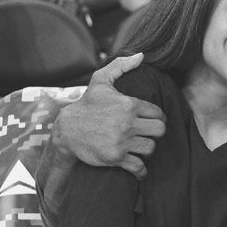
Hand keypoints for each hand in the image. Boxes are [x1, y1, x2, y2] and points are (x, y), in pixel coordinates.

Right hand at [54, 53, 165, 178]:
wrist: (67, 130)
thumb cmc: (87, 105)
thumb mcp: (101, 81)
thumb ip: (121, 66)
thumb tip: (141, 56)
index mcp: (128, 104)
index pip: (158, 113)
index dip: (157, 117)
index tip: (152, 121)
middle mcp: (127, 123)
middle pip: (159, 130)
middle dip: (156, 132)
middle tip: (148, 133)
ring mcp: (122, 141)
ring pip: (151, 148)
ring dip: (147, 148)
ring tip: (141, 146)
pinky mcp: (115, 157)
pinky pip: (139, 166)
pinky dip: (142, 170)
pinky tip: (141, 169)